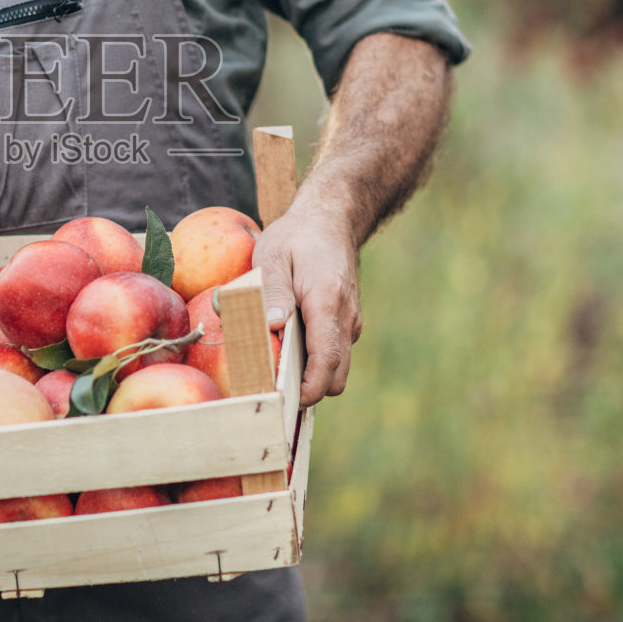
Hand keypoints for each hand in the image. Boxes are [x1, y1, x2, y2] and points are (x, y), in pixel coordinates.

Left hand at [252, 202, 363, 407]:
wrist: (330, 219)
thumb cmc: (296, 237)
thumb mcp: (273, 256)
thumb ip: (272, 292)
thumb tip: (272, 327)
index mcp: (328, 303)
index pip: (326, 362)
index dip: (308, 390)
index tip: (284, 402)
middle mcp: (347, 318)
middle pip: (335, 375)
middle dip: (307, 389)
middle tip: (272, 387)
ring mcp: (350, 322)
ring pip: (336, 366)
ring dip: (310, 374)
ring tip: (276, 367)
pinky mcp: (347, 322)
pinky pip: (333, 352)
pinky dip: (314, 359)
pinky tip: (288, 346)